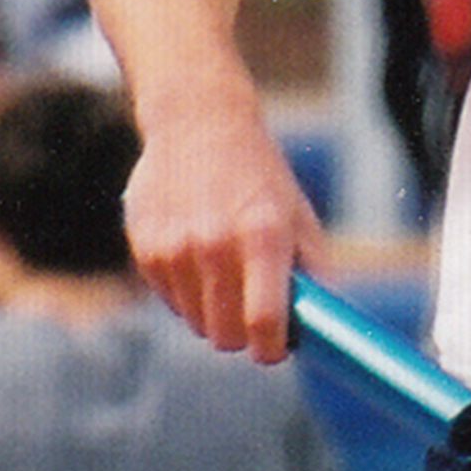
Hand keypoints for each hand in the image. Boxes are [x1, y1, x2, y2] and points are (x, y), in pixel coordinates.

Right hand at [121, 95, 324, 361]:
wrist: (199, 122)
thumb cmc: (259, 176)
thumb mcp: (298, 215)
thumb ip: (314, 272)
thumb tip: (325, 327)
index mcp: (263, 236)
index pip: (263, 323)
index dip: (271, 348)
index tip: (275, 348)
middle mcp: (215, 244)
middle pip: (224, 335)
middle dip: (242, 334)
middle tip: (252, 314)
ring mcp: (174, 247)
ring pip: (195, 322)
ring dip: (212, 312)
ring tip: (224, 272)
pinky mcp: (144, 248)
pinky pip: (169, 300)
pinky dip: (186, 292)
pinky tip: (196, 255)